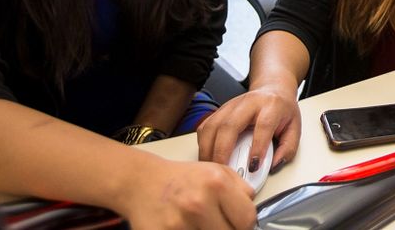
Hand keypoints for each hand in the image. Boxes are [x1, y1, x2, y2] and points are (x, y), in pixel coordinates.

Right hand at [119, 157, 255, 229]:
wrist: (142, 182)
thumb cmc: (181, 178)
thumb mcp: (216, 170)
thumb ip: (240, 188)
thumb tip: (252, 206)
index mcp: (216, 183)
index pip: (247, 219)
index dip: (245, 223)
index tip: (238, 222)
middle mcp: (198, 203)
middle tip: (218, 223)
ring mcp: (179, 223)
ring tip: (201, 223)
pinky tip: (187, 227)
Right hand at [197, 84, 300, 173]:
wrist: (273, 89)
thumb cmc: (282, 110)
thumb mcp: (295, 128)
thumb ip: (287, 148)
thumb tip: (274, 166)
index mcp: (271, 106)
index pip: (263, 126)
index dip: (258, 147)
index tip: (254, 166)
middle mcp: (248, 103)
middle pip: (230, 125)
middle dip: (223, 152)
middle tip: (224, 172)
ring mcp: (231, 105)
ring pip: (212, 126)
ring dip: (209, 150)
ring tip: (212, 169)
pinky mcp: (219, 110)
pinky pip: (205, 127)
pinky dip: (203, 144)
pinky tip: (208, 157)